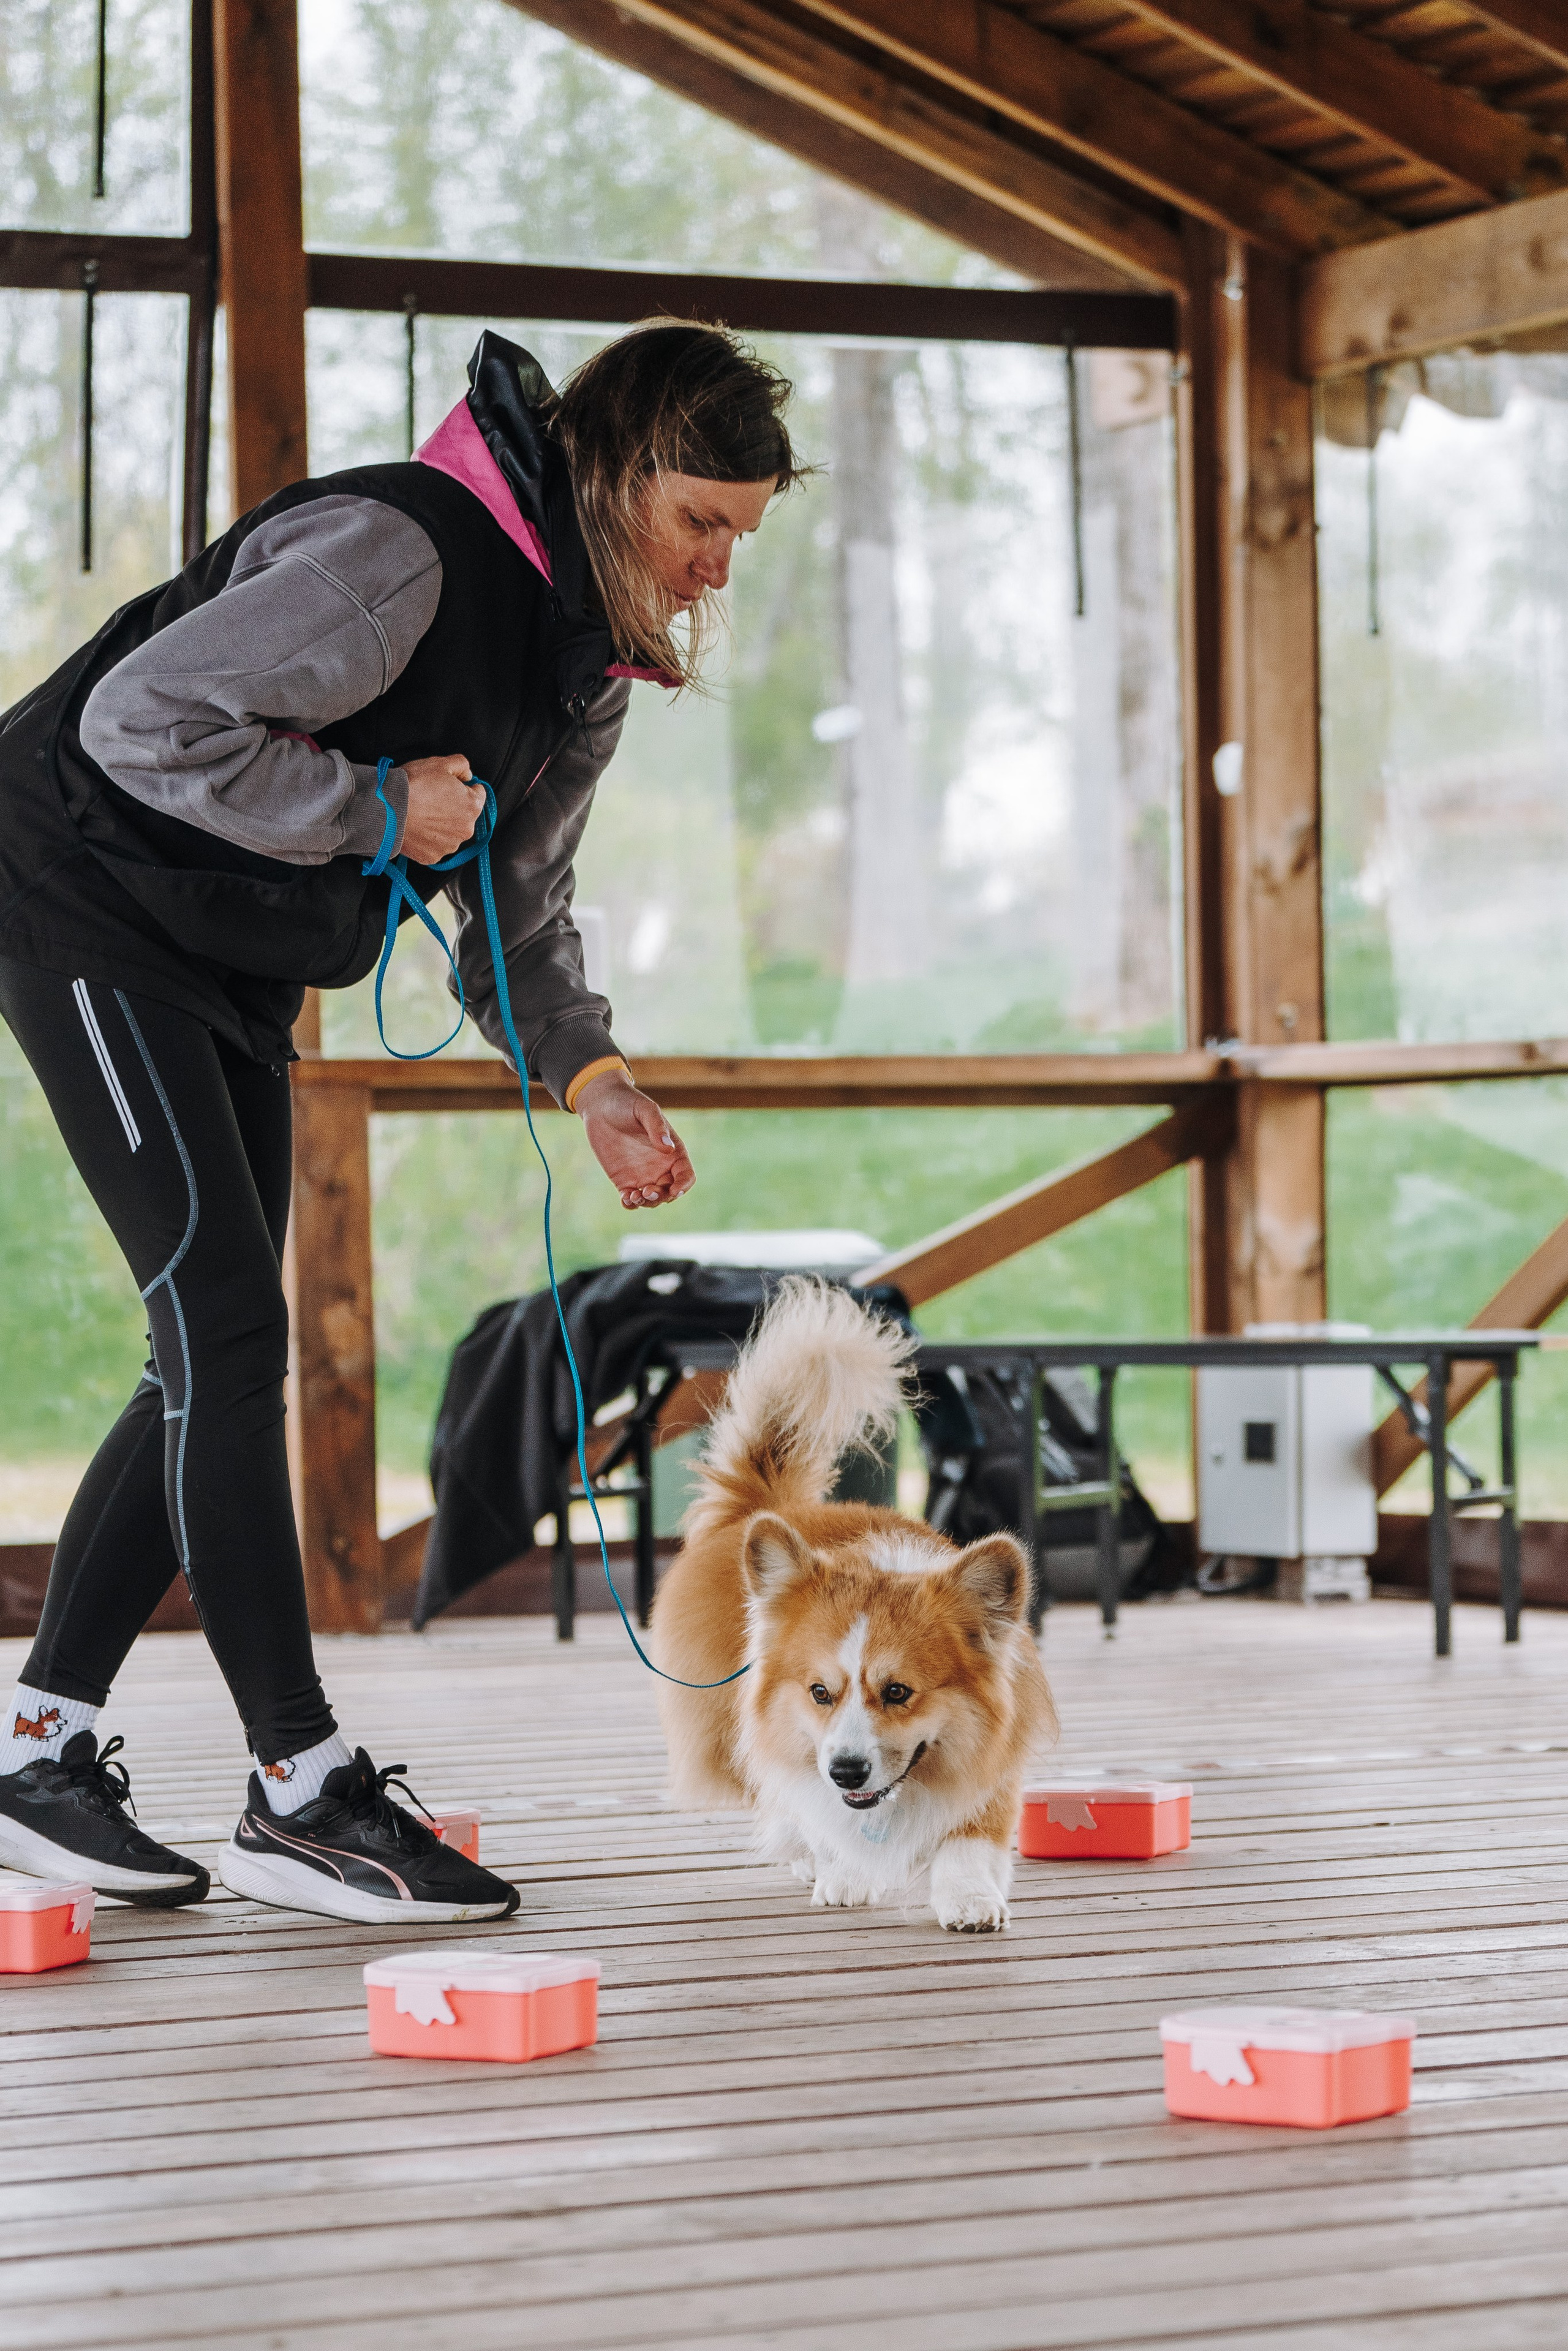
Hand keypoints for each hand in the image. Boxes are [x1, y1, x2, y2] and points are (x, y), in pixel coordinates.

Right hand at [400, 752, 484, 863]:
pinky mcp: (433, 857)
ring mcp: (449, 846)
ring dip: (441, 824)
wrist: (386, 809)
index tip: (449, 785)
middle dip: (453, 807)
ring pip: (449, 832)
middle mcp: (466, 830)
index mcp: (472, 806)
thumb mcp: (440, 763)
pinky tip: (416, 827)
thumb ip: (462, 765)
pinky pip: (434, 845)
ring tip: (421, 813)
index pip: (478, 793)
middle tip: (431, 798)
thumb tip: (467, 774)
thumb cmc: (414, 785)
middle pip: (464, 815)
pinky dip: (427, 838)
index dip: (464, 786)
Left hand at [576, 1070, 694, 1208]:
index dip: (684, 1185)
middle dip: (662, 1197)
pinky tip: (626, 1199)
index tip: (675, 1190)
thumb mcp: (645, 1110)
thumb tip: (668, 1148)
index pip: (686, 1175)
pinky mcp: (624, 1179)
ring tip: (635, 1196)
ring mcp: (642, 1175)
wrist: (601, 1104)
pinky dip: (631, 1203)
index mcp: (673, 1151)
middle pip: (670, 1192)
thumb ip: (657, 1126)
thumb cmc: (627, 1102)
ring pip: (651, 1199)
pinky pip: (631, 1198)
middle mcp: (660, 1166)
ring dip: (647, 1203)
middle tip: (647, 1191)